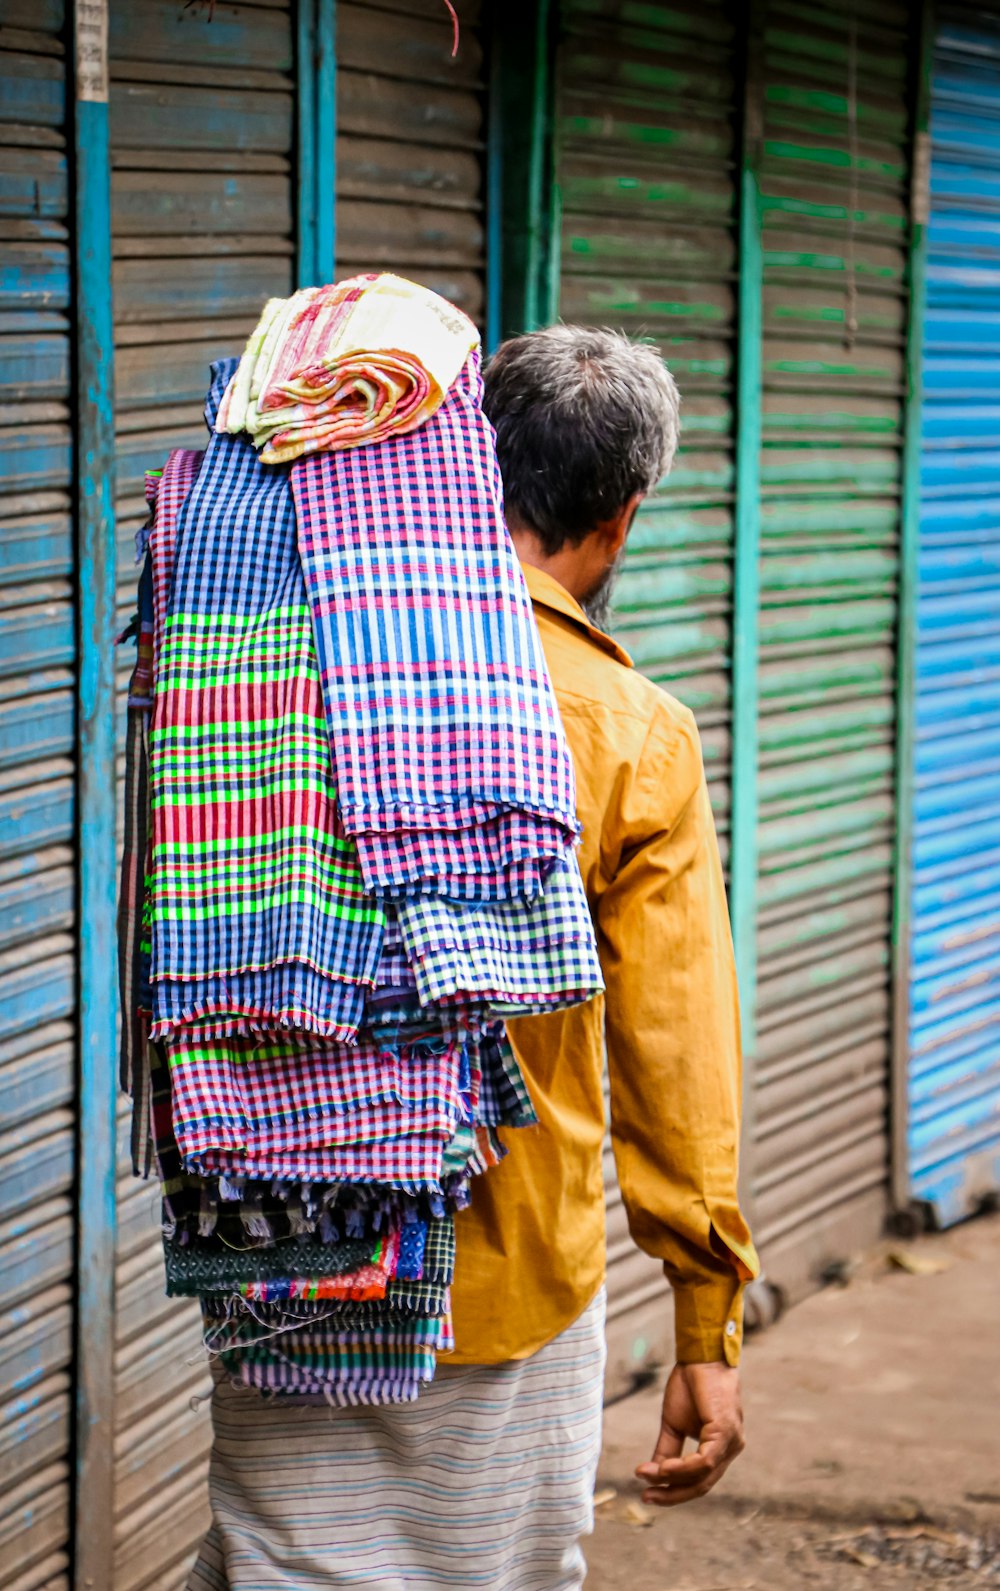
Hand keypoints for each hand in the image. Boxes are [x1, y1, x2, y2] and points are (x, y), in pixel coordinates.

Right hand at [634, 1361, 744, 1506]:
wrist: (699, 1356)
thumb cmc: (690, 1385)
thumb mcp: (674, 1424)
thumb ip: (667, 1451)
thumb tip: (652, 1475)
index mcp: (721, 1448)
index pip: (699, 1481)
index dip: (673, 1491)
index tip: (647, 1495)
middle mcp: (731, 1449)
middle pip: (702, 1485)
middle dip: (673, 1494)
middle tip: (646, 1498)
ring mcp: (731, 1442)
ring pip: (703, 1476)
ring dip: (673, 1481)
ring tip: (648, 1477)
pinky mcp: (725, 1432)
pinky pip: (705, 1461)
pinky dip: (682, 1468)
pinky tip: (663, 1469)